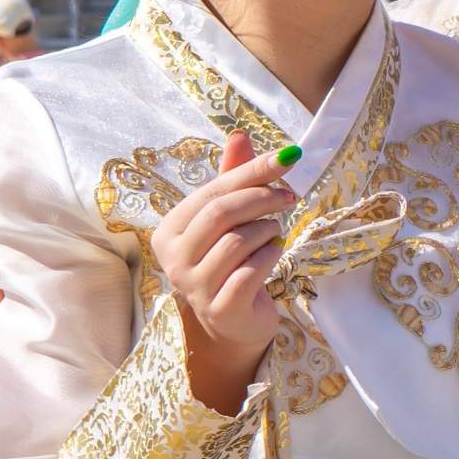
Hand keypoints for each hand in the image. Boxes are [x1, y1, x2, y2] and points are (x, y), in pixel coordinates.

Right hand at [151, 133, 300, 353]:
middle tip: (289, 197)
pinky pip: (251, 270)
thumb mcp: (228, 219)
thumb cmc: (230, 263)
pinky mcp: (220, 309)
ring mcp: (194, 287)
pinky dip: (270, 255)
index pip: (213, 191)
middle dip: (262, 198)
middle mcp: (173, 259)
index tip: (288, 157)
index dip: (252, 171)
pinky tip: (274, 253)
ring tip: (273, 233)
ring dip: (267, 231)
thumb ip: (232, 179)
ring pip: (238, 241)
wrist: (233, 322)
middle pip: (221, 213)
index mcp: (169, 230)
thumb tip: (239, 135)